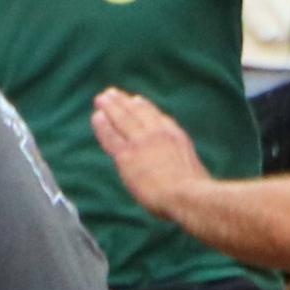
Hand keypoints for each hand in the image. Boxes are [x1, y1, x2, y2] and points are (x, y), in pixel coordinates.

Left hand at [90, 87, 214, 211]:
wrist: (187, 195)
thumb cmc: (193, 192)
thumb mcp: (193, 168)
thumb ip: (181, 163)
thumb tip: (180, 172)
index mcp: (176, 137)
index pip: (158, 117)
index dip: (145, 107)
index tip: (136, 100)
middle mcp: (158, 134)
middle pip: (138, 112)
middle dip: (124, 102)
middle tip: (111, 93)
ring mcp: (141, 143)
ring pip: (122, 119)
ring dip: (110, 107)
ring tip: (100, 98)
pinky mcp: (127, 155)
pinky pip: (111, 136)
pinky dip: (102, 125)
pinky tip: (96, 116)